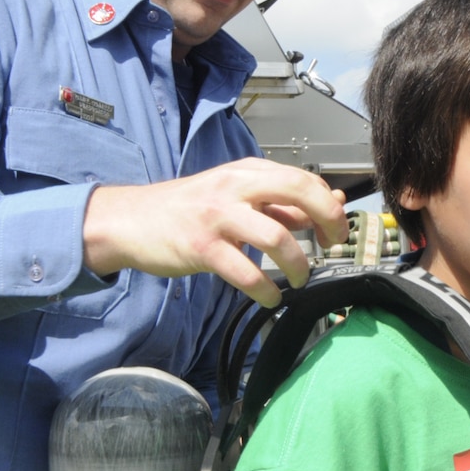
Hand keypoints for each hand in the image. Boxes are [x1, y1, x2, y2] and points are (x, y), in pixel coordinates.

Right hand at [83, 158, 347, 306]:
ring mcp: (217, 216)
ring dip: (299, 265)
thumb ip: (279, 204)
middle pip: (299, 191)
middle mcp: (235, 187)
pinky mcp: (201, 248)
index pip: (304, 180)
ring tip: (300, 279)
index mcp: (247, 172)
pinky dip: (267, 291)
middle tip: (332, 247)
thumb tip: (329, 204)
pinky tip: (271, 298)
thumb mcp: (235, 197)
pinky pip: (246, 273)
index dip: (330, 207)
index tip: (337, 232)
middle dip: (328, 221)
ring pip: (276, 237)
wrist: (132, 220)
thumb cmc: (188, 210)